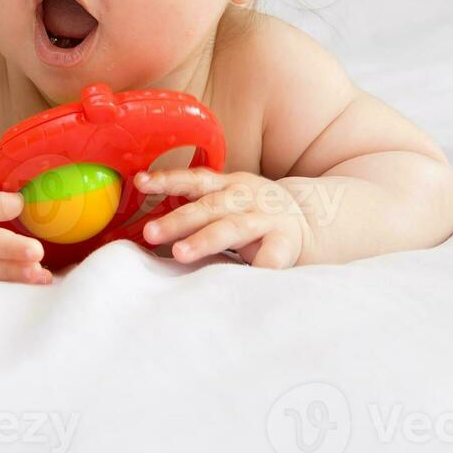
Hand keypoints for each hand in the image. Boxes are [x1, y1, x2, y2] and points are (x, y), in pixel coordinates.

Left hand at [135, 169, 313, 268]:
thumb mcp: (229, 203)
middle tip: (150, 233)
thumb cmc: (255, 216)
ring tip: (180, 253)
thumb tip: (149, 229)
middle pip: (207, 207)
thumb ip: (198, 211)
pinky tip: (243, 272)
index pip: (194, 180)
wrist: (312, 220)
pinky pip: (272, 254)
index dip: (167, 180)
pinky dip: (259, 264)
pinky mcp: (286, 242)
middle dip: (177, 220)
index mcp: (227, 187)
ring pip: (233, 227)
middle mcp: (245, 197)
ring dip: (205, 239)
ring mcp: (266, 218)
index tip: (140, 182)